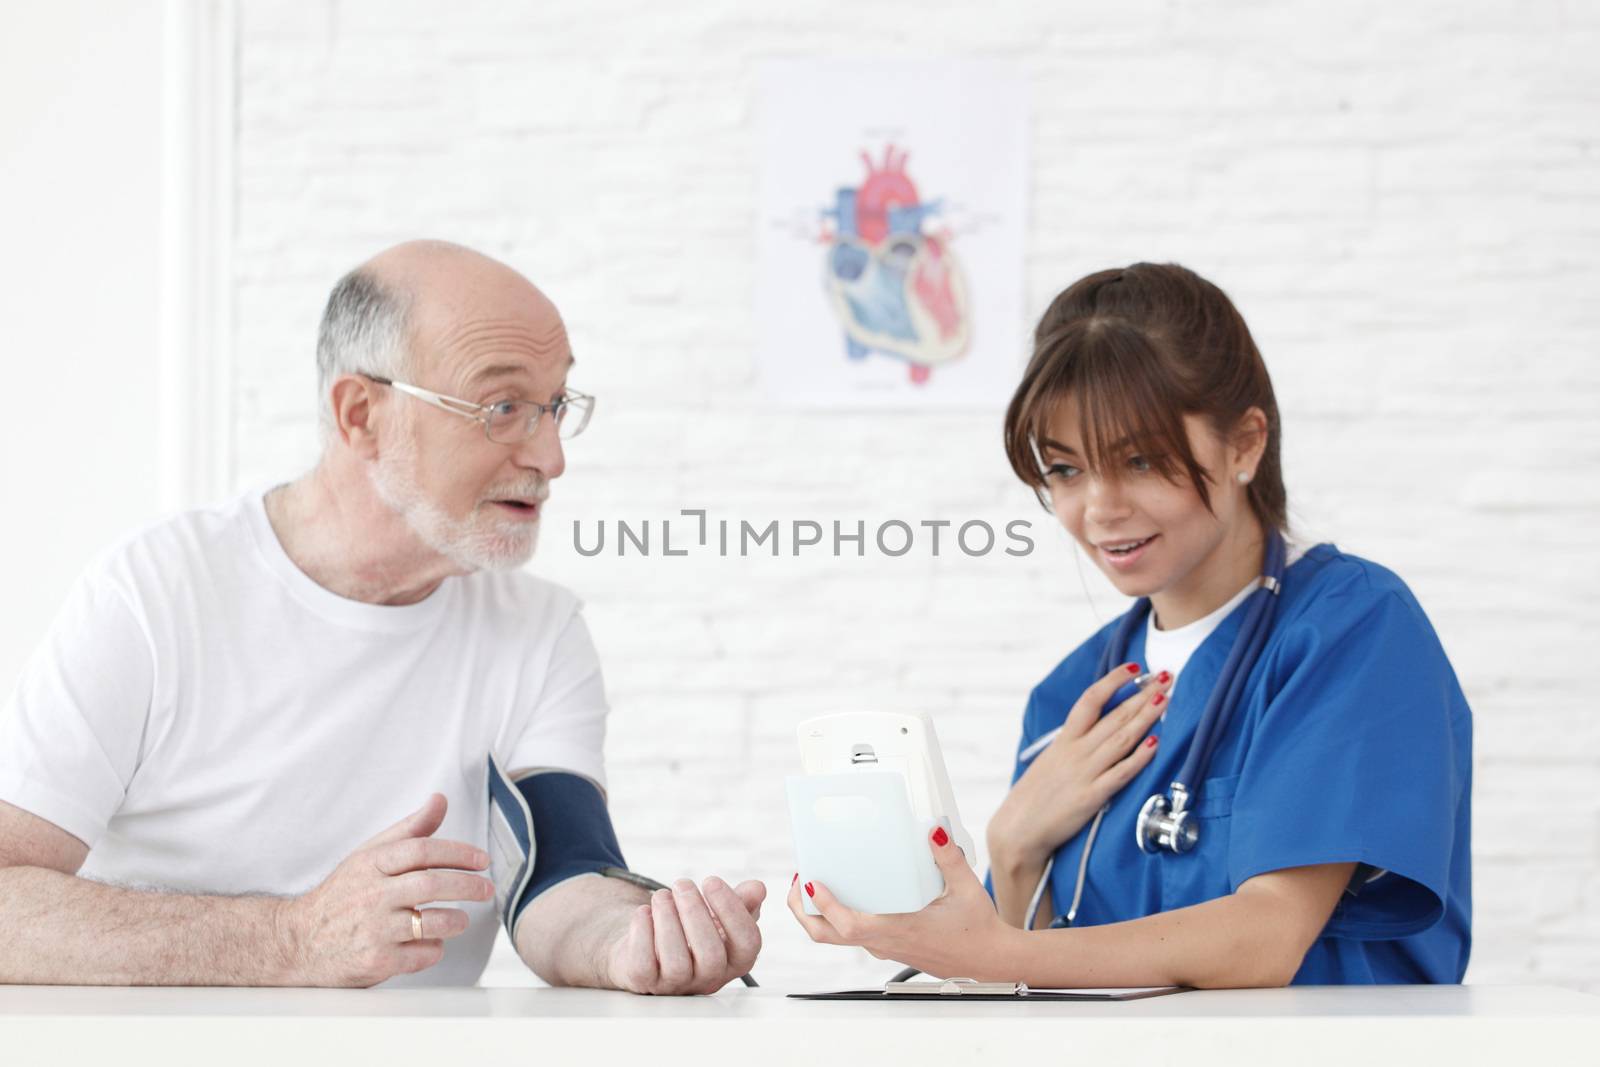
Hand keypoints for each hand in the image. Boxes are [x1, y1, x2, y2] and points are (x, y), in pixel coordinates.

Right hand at [278, 793, 493, 986]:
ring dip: (456, 920)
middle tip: (486, 889)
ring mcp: (373, 930)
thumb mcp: (369, 855)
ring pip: (432, 922)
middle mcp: (372, 895)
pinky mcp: (376, 962)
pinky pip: (422, 955)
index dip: (458, 853)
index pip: (422, 850)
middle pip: (431, 884)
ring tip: (461, 919)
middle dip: (468, 886)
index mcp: (371, 864)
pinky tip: (431, 942)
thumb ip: (409, 830)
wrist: (297, 942)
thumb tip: (440, 800)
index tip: (481, 860)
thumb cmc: (342, 895)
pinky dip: (435, 949)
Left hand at [603, 876, 765, 994]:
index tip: (711, 880)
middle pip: (711, 955)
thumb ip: (742, 901)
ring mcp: (677, 985)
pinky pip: (643, 965)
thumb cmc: (692, 929)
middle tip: (682, 884)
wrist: (649, 947)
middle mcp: (710, 978)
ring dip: (667, 920)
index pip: (747, 943)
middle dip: (695, 913)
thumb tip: (757, 888)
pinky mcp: (645, 982)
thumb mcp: (721, 914)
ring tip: (661, 895)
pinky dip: (642, 933)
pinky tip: (644, 912)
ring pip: (677, 963)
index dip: (731, 910)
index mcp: (736, 960)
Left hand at [788, 829, 1014, 979]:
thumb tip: (934, 832)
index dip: (824, 905)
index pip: (847, 925)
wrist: (990, 963)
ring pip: (837, 938)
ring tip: (814, 883)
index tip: (810, 881)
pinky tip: (846, 894)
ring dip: (818, 913)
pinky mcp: (889, 947)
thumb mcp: (966, 889)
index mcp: (897, 931)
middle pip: (827, 936)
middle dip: (803, 911)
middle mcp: (884, 943)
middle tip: (799, 881)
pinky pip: (853, 934)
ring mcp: (884, 948)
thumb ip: (948, 858)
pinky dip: (837, 916)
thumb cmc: (978, 932)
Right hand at [987, 663, 1171, 870]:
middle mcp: (1075, 751)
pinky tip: (1155, 743)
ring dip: (1146, 717)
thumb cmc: (1033, 797)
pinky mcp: (1092, 797)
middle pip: (1114, 716)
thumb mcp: (1049, 761)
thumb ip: (1072, 746)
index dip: (1113, 681)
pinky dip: (1140, 757)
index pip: (1090, 700)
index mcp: (1063, 740)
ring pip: (1122, 738)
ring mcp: (1085, 773)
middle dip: (1142, 694)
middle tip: (1166, 678)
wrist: (1018, 830)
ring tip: (1166, 700)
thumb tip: (1094, 733)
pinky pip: (1121, 773)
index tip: (1133, 669)